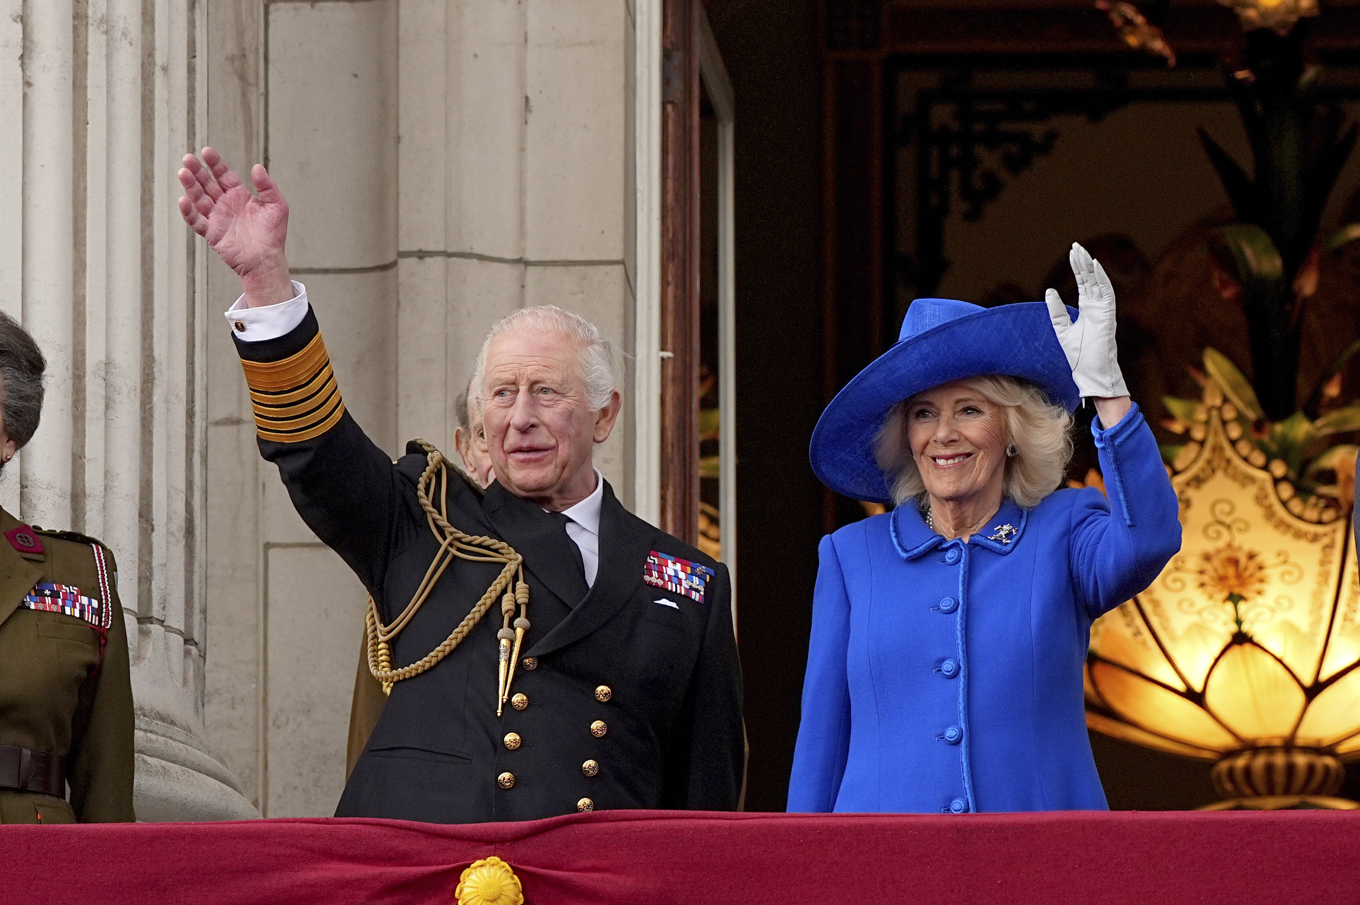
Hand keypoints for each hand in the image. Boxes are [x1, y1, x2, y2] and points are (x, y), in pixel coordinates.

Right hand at [178, 147, 293, 307]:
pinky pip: (197, 221)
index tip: (206, 151)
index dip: (215, 163)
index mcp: (239, 195)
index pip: (223, 175)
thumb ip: (268, 186)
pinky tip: (184, 200)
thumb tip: (257, 167)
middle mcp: (225, 204)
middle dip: (197, 171)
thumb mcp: (277, 206)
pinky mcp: (212, 233)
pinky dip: (189, 212)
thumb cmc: (274, 235)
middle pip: (207, 184)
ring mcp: (217, 218)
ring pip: (199, 199)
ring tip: (183, 173)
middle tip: (188, 158)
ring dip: (190, 186)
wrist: (267, 260)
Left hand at [1044, 242, 1128, 399]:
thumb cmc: (1079, 357)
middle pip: (1090, 280)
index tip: (1072, 253)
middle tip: (1075, 246)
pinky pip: (1106, 294)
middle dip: (1082, 263)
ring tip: (1081, 252)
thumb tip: (1049, 292)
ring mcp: (1104, 311)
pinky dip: (1101, 279)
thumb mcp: (1062, 331)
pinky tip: (1095, 266)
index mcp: (1087, 311)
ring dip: (1090, 267)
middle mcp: (1097, 308)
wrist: (1090, 374)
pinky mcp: (1108, 316)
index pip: (1083, 284)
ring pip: (1098, 283)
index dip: (1078, 269)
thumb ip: (1056, 312)